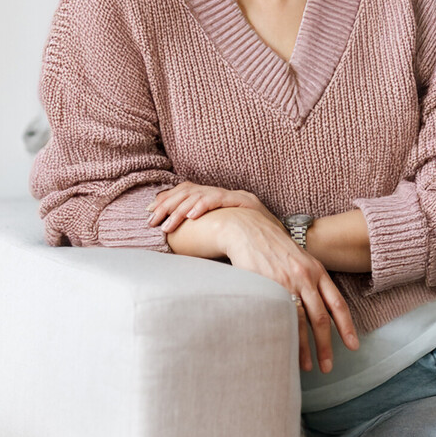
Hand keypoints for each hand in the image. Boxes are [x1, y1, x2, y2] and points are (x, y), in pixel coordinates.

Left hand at [146, 182, 277, 231]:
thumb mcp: (224, 238)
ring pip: (202, 194)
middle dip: (168, 204)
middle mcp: (225, 194)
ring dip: (181, 208)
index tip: (150, 211)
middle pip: (190, 191)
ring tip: (167, 223)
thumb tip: (179, 244)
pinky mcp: (246, 201)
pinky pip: (221, 199)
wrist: (285, 244)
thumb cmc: (254, 245)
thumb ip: (205, 236)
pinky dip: (204, 205)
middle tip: (151, 219)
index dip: (168, 199)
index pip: (188, 192)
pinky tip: (191, 216)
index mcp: (217, 201)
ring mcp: (236, 196)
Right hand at [212, 207, 358, 373]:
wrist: (250, 230)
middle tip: (327, 366)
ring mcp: (287, 282)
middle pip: (321, 318)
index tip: (353, 346)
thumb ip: (312, 280)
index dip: (346, 327)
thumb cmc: (275, 247)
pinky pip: (280, 316)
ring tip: (306, 366)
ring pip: (302, 321)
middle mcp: (306, 277)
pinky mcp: (268, 285)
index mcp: (317, 271)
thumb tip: (321, 309)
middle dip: (325, 346)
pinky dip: (285, 334)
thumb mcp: (301, 259)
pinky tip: (285, 347)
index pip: (337, 303)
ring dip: (305, 347)